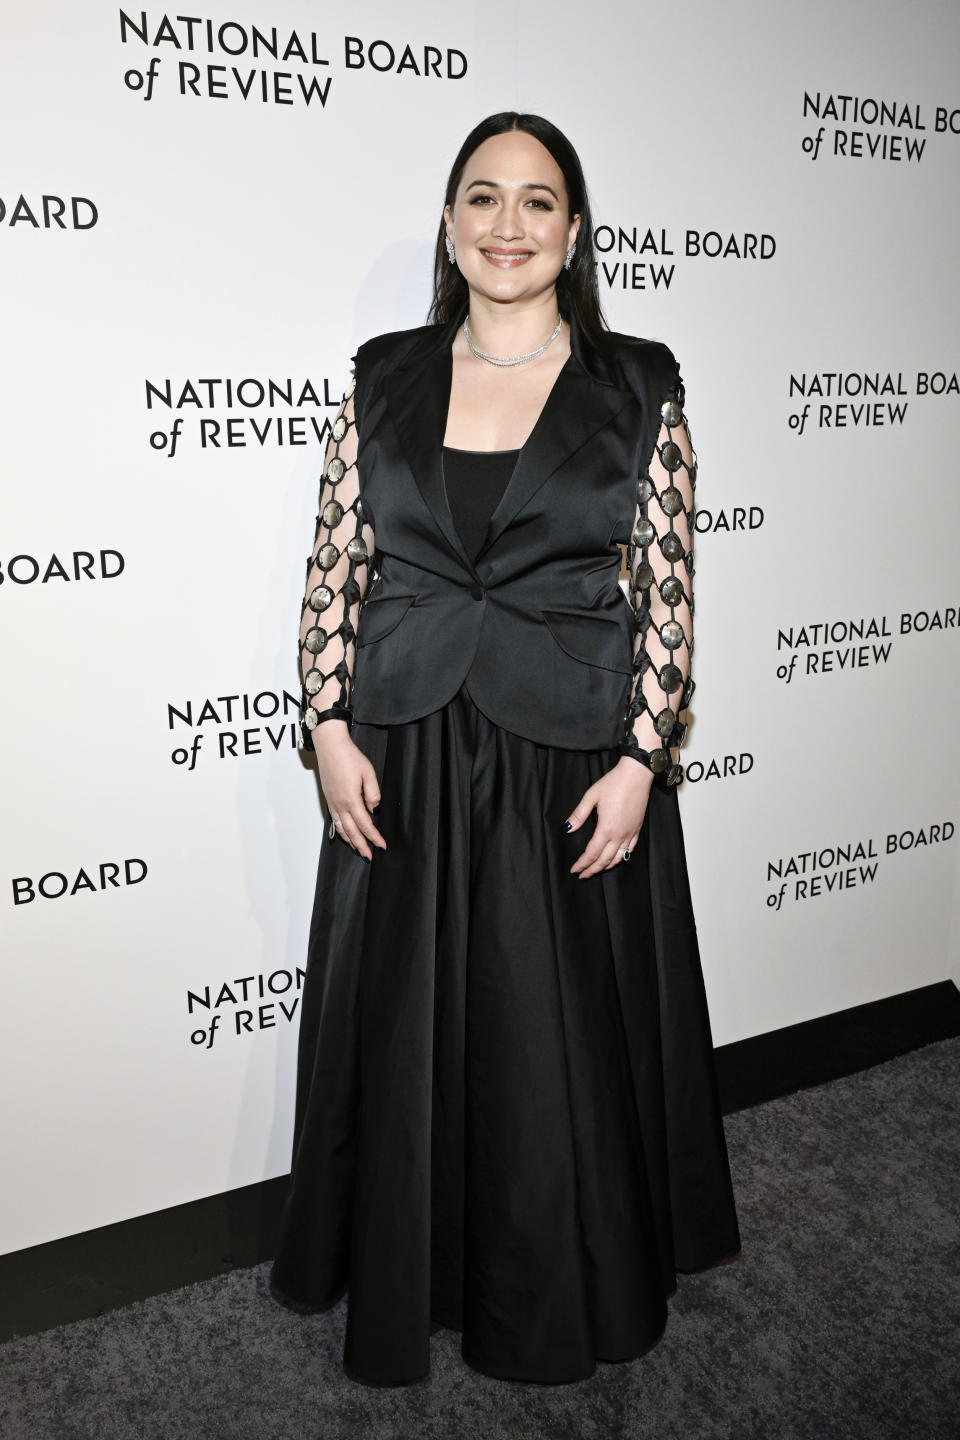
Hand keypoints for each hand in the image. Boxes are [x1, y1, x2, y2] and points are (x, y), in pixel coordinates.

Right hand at [313, 721, 385, 860]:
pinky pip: (335, 821)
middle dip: (361, 846)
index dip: (374, 837)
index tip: (382, 846)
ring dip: (351, 841)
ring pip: (342, 828)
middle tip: (369, 857)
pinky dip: (342, 832)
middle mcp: (340, 804)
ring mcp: (332, 803)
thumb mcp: (368, 773)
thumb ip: (373, 793)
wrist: (330, 746)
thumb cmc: (349, 757)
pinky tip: (346, 834)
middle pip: (352, 831)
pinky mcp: (329, 799)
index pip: (365, 824)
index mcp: (351, 799)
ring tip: (359, 850)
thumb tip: (375, 809)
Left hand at [565, 757, 653, 878]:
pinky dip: (621, 858)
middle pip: (604, 860)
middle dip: (592, 870)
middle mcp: (620, 834)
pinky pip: (630, 850)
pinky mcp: (637, 829)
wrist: (637, 774)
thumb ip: (578, 815)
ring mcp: (630, 833)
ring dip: (606, 867)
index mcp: (606, 828)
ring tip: (596, 870)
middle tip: (582, 875)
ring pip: (618, 858)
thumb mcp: (591, 797)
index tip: (574, 870)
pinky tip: (616, 859)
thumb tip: (567, 829)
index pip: (591, 853)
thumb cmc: (614, 783)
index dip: (582, 864)